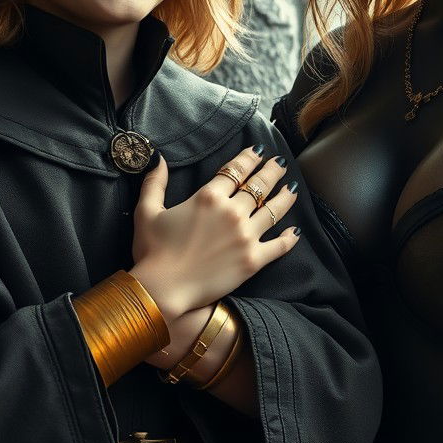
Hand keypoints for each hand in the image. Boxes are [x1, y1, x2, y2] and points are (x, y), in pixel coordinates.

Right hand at [129, 145, 300, 320]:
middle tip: (281, 163)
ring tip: (292, 188)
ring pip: (273, 210)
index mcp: (209, 197)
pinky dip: (289, 238)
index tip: (259, 151)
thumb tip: (158, 158)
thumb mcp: (147, 211)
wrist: (163, 291)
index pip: (236, 170)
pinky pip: (278, 246)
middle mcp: (232, 212)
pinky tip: (294, 232)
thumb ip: (155, 183)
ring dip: (285, 197)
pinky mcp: (252, 260)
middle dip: (272, 171)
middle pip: (259, 185)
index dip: (249, 158)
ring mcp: (245, 236)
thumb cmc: (152, 252)